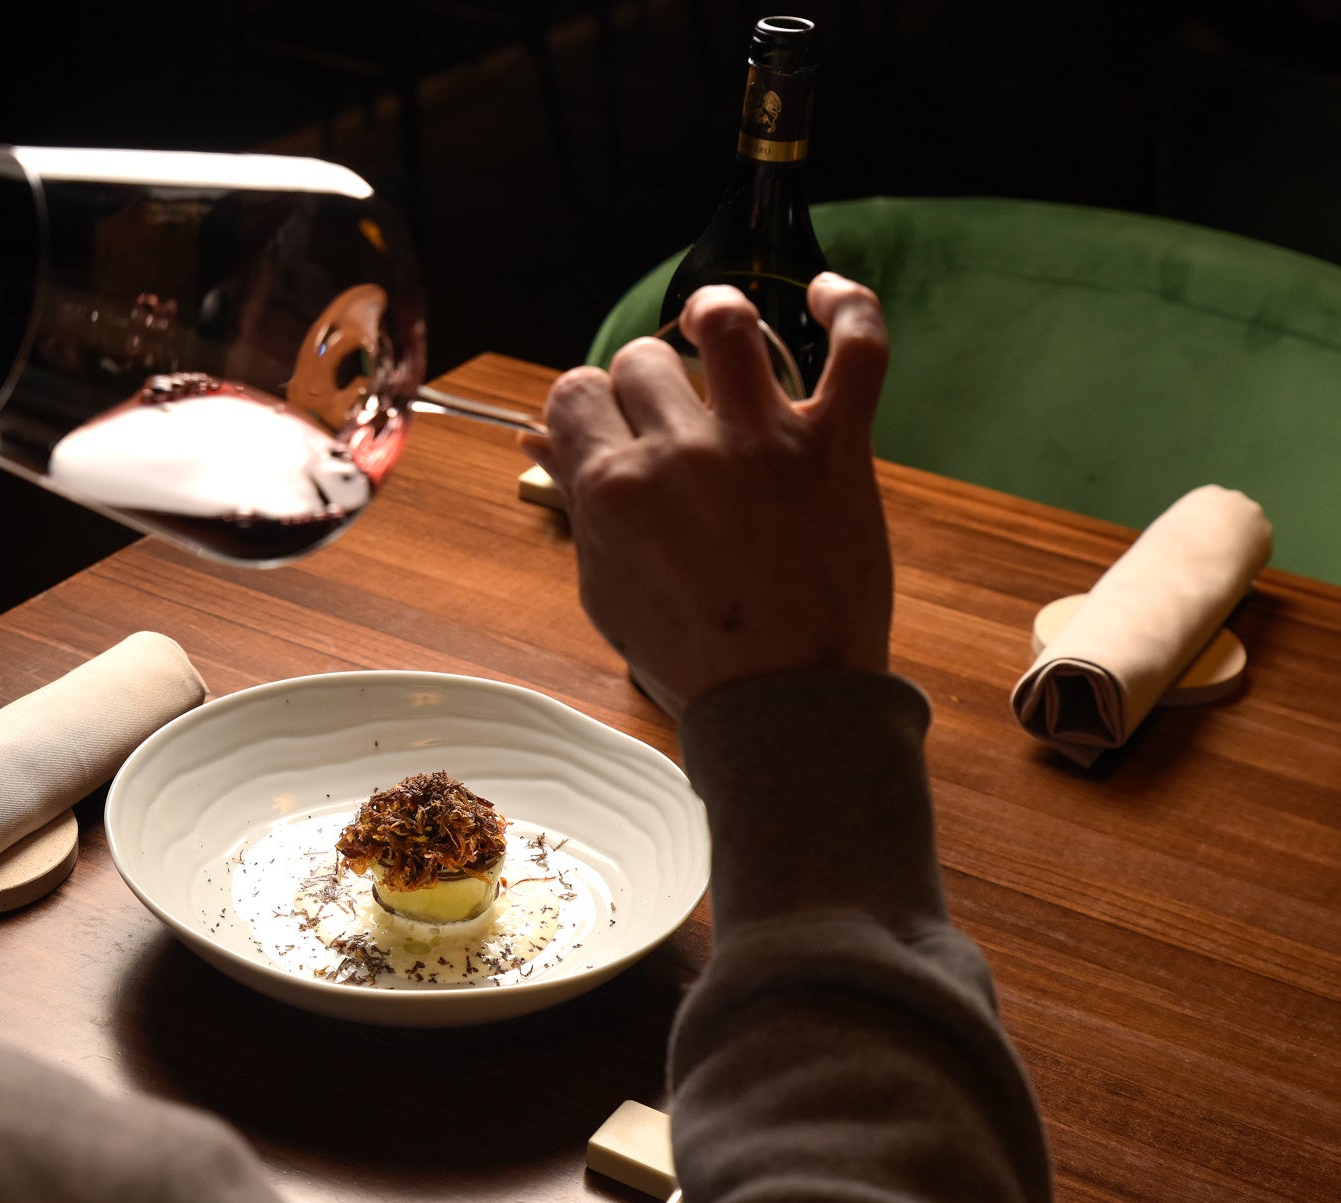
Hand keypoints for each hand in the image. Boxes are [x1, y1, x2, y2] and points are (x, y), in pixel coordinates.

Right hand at [524, 274, 892, 717]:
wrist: (786, 709)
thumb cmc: (693, 660)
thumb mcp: (606, 587)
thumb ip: (580, 504)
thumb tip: (546, 440)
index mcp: (614, 488)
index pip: (576, 392)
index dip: (588, 405)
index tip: (608, 426)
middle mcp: (682, 453)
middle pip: (642, 361)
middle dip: (647, 384)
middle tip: (667, 422)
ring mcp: (764, 443)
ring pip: (727, 323)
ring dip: (712, 315)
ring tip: (712, 328)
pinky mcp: (836, 448)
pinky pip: (856, 348)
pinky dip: (849, 307)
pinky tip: (830, 293)